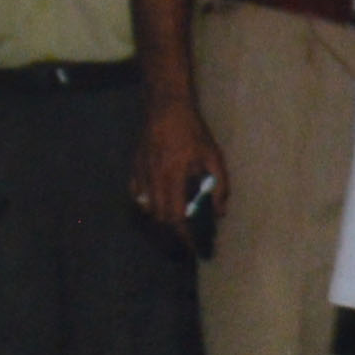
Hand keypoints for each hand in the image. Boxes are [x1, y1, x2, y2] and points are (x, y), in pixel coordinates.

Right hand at [135, 99, 224, 234]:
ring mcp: (141, 173)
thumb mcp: (214, 157)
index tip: (192, 246)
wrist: (166, 108)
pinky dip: (146, 205)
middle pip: (159, 217)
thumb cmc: (193, 131)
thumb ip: (219, 186)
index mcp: (173, 176)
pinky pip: (136, 194)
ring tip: (175, 224)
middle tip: (186, 238)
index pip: (175, 216)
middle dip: (172, 232)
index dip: (183, 235)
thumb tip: (219, 212)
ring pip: (147, 208)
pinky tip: (157, 205)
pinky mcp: (134, 167)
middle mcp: (153, 178)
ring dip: (160, 220)